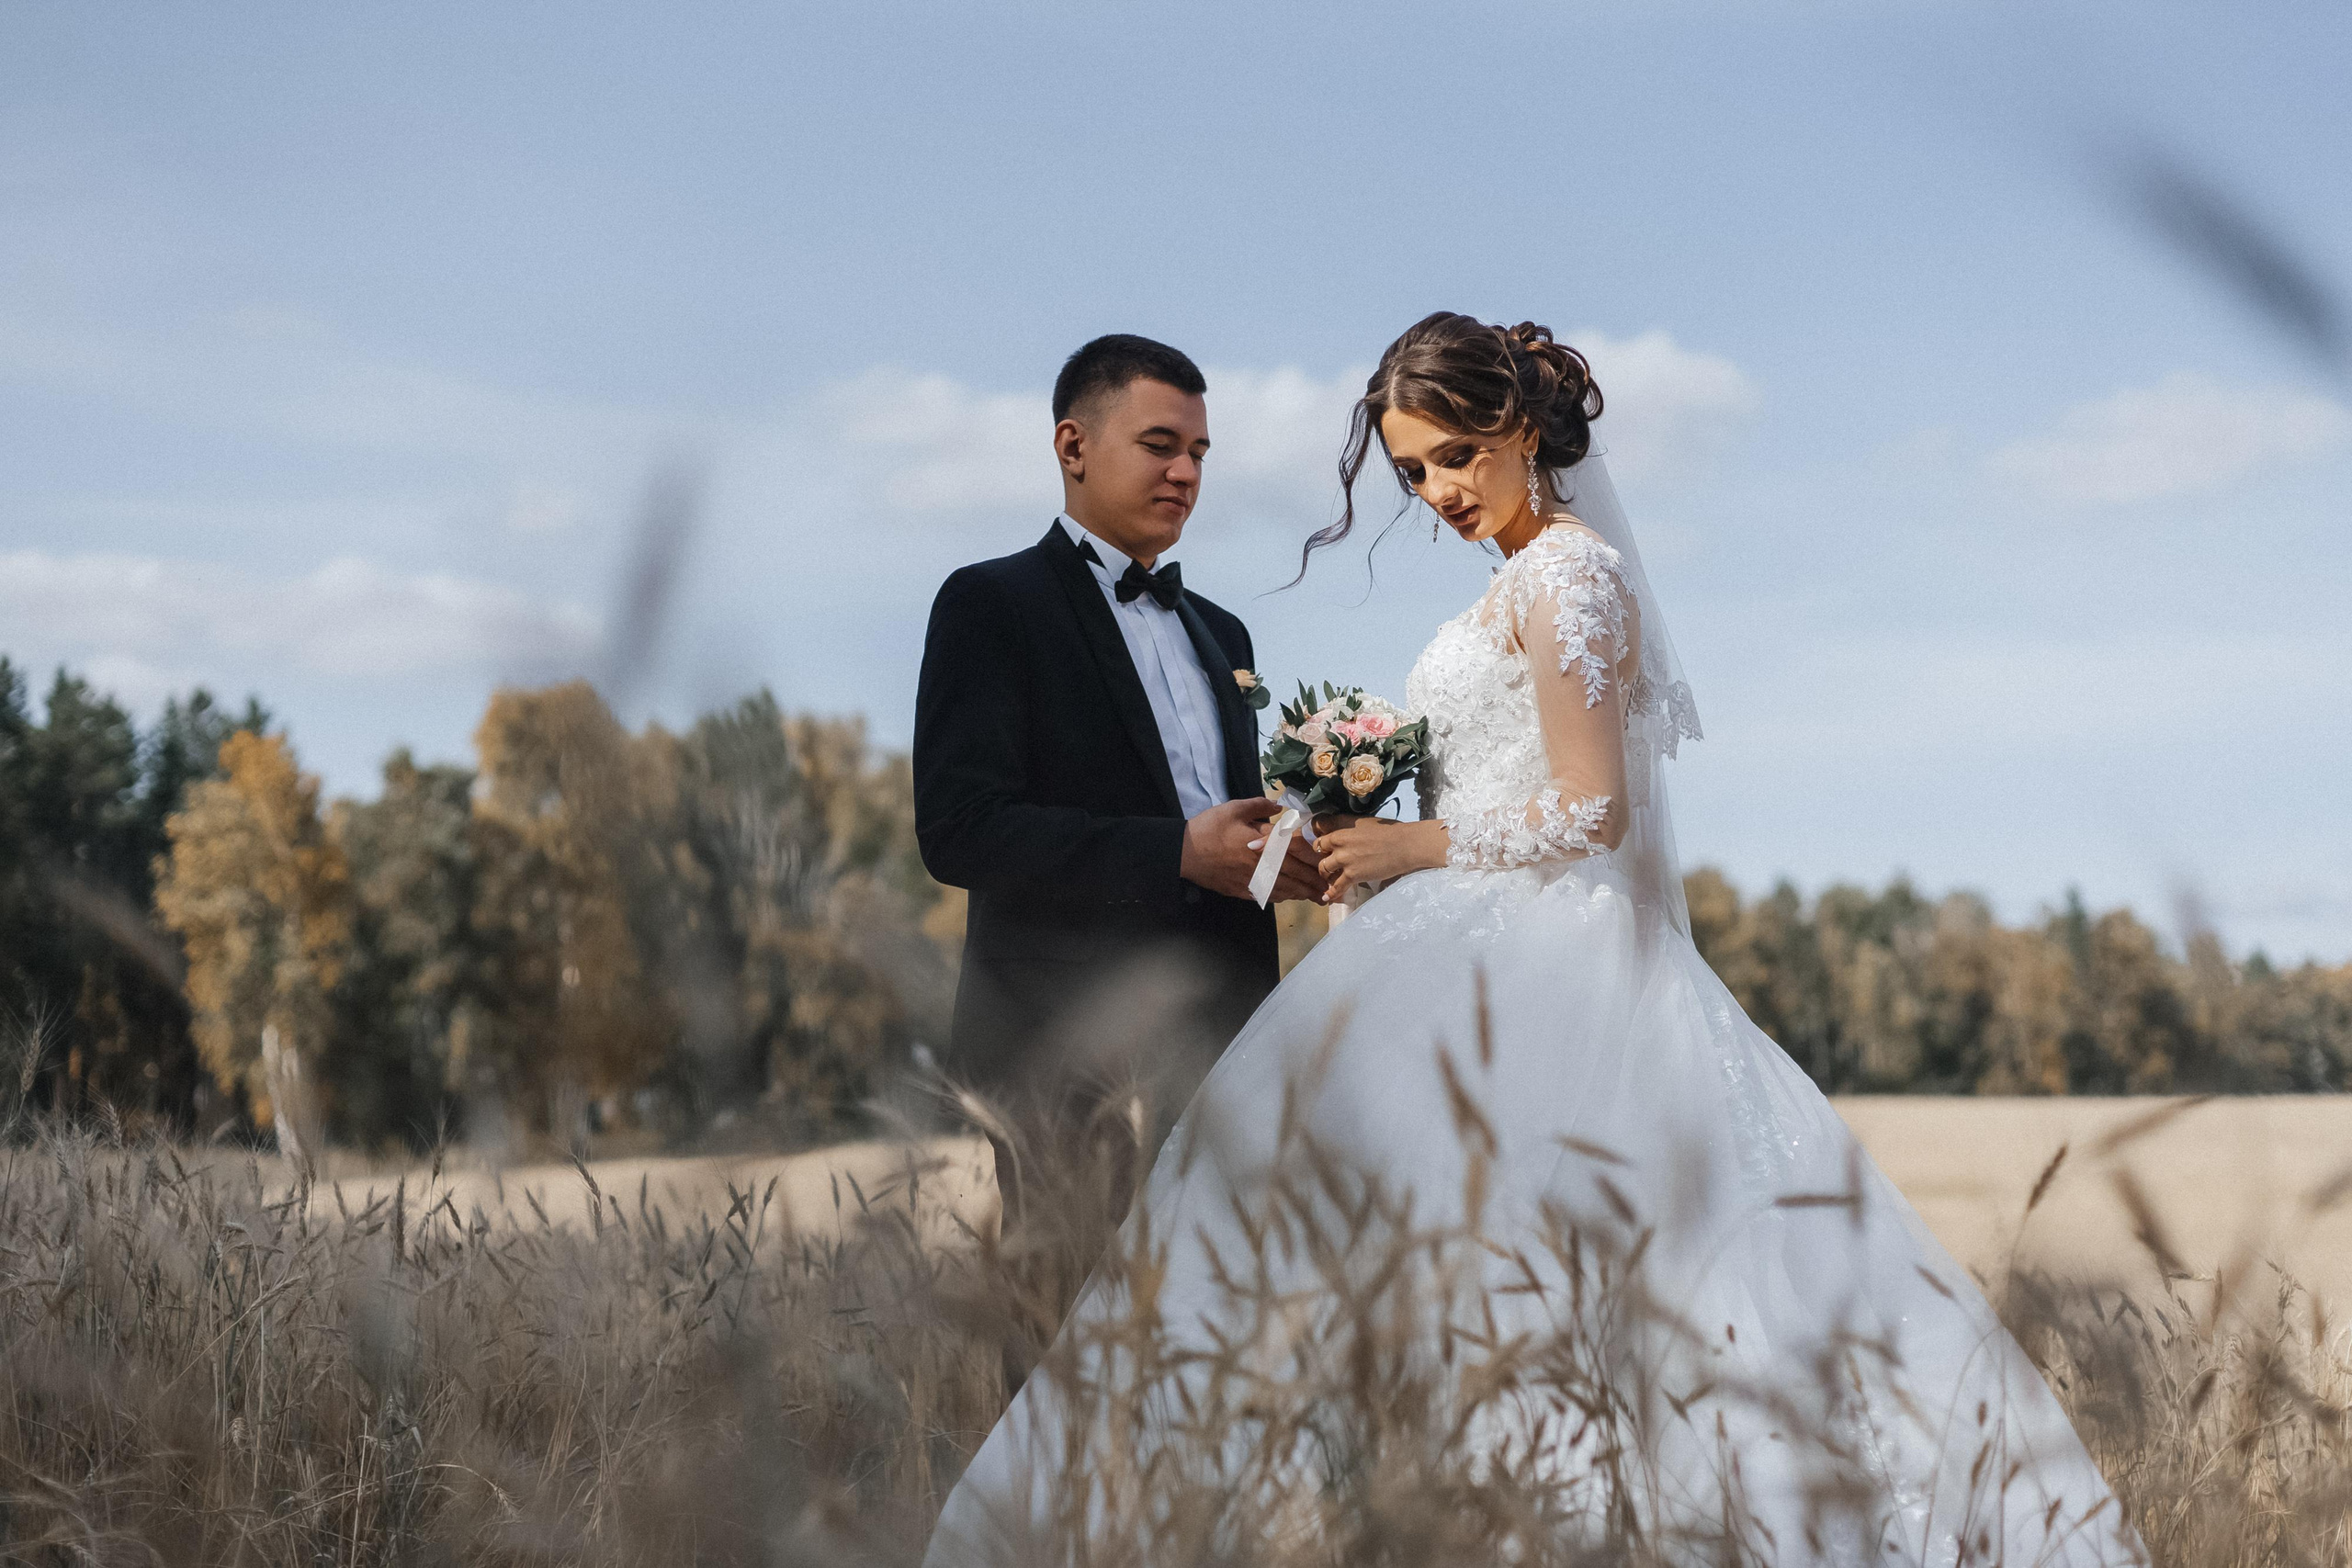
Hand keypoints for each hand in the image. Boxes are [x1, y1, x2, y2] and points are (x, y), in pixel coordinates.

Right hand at [1182, 797, 1317, 901]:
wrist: (1184, 852)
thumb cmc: (1210, 828)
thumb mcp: (1234, 809)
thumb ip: (1259, 806)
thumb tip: (1279, 807)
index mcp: (1264, 843)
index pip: (1296, 851)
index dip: (1313, 859)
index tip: (1327, 864)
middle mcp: (1262, 864)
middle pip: (1295, 874)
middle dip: (1314, 882)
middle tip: (1330, 889)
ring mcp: (1252, 880)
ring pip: (1284, 888)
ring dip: (1301, 893)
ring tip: (1316, 897)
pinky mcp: (1241, 890)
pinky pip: (1266, 895)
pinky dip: (1281, 896)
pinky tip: (1288, 896)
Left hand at [1312, 815, 1449, 903]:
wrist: (1404, 845)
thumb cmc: (1389, 831)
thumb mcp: (1365, 823)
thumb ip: (1349, 827)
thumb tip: (1344, 831)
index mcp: (1342, 828)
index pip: (1319, 832)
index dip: (1319, 840)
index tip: (1321, 846)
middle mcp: (1339, 843)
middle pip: (1318, 850)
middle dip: (1320, 856)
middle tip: (1327, 861)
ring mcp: (1344, 860)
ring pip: (1323, 868)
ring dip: (1325, 873)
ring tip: (1329, 878)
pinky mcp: (1352, 875)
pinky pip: (1336, 886)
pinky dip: (1331, 893)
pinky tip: (1326, 897)